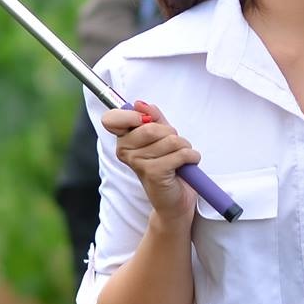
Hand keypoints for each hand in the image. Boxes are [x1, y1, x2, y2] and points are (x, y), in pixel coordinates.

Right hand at [103, 101, 196, 222]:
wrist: (176, 200)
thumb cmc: (168, 165)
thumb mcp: (162, 136)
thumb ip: (153, 117)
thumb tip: (141, 103)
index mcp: (123, 140)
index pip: (112, 119)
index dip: (131, 116)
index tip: (146, 121)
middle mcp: (125, 151)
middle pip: (151, 127)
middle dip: (172, 134)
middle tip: (174, 146)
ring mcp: (138, 163)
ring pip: (171, 140)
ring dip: (185, 147)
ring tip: (180, 158)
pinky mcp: (154, 173)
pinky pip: (181, 153)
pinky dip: (191, 157)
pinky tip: (186, 166)